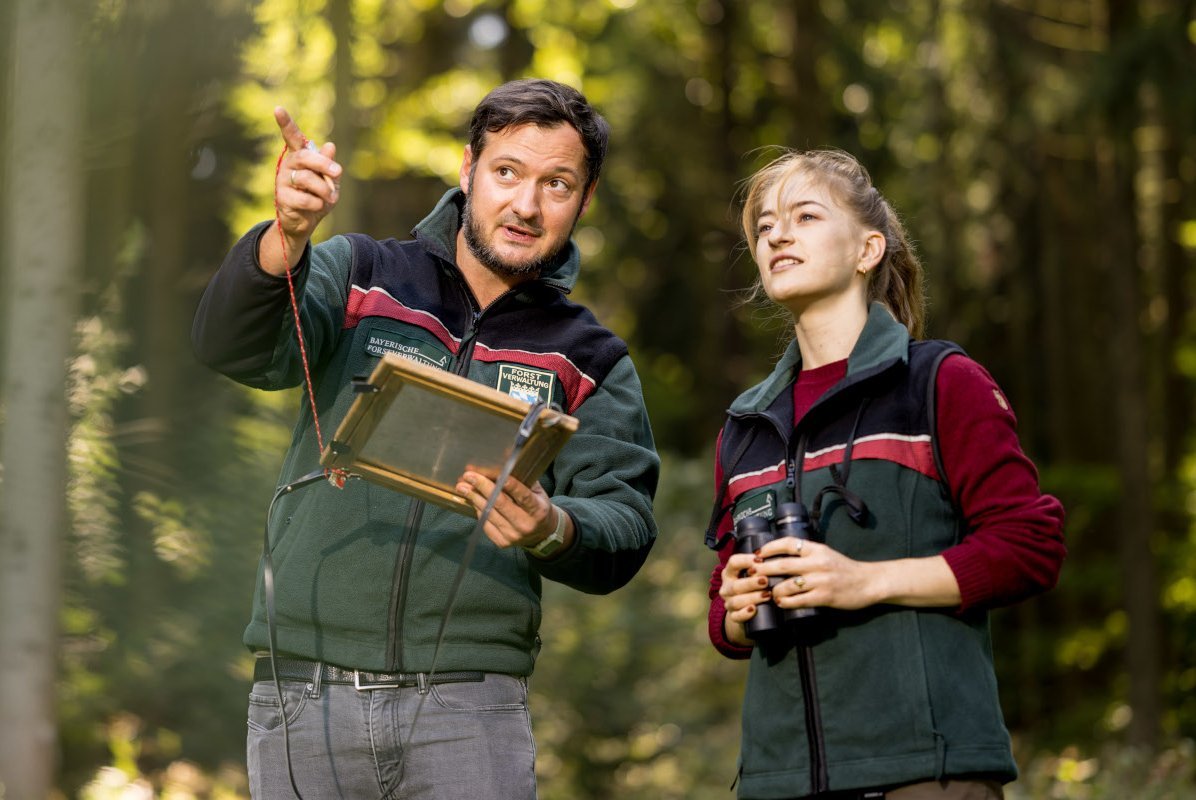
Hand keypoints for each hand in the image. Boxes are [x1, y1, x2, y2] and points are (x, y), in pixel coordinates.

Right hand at [260, 107, 342, 274]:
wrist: (307, 222)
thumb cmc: (319, 196)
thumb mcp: (330, 181)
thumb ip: (329, 165)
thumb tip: (330, 145)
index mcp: (300, 157)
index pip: (291, 137)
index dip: (285, 123)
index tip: (278, 109)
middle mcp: (289, 165)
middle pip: (304, 157)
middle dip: (323, 164)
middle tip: (338, 172)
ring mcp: (283, 181)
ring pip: (306, 179)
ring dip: (323, 189)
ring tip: (329, 197)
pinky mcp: (282, 198)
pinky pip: (304, 199)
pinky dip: (317, 203)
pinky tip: (317, 206)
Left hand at [455, 471, 565, 550]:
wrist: (542, 534)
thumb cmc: (537, 506)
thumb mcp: (537, 491)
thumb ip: (522, 478)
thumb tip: (505, 458)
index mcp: (538, 510)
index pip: (523, 496)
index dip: (511, 485)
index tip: (498, 474)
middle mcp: (525, 524)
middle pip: (500, 503)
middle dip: (482, 487)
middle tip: (468, 475)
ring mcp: (512, 535)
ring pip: (488, 513)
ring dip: (474, 497)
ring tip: (462, 486)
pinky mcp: (502, 542)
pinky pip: (485, 523)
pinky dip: (478, 509)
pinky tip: (473, 499)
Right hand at [717, 551, 773, 645]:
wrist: (746, 609)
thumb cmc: (753, 586)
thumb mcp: (752, 573)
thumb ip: (760, 565)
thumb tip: (780, 554)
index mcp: (730, 572)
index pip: (733, 562)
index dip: (745, 560)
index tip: (760, 560)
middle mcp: (727, 587)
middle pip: (736, 584)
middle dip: (751, 582)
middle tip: (766, 580)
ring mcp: (729, 602)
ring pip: (736, 601)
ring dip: (752, 597)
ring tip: (767, 595)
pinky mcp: (733, 616)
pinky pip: (736, 616)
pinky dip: (745, 613)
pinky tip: (754, 609)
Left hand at [753, 538, 881, 612]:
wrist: (869, 582)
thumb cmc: (845, 569)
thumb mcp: (826, 554)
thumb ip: (808, 553)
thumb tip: (781, 554)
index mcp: (817, 549)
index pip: (788, 543)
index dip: (769, 547)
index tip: (757, 554)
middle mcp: (817, 562)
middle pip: (782, 565)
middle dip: (762, 570)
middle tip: (751, 574)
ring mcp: (821, 580)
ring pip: (787, 585)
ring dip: (773, 590)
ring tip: (766, 593)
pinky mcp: (825, 596)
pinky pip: (799, 600)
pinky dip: (786, 602)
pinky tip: (780, 603)